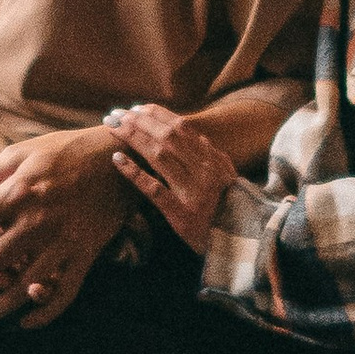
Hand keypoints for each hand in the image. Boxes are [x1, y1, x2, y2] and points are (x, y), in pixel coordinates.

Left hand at [0, 127, 131, 328]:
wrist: (118, 156)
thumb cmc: (63, 150)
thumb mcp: (20, 153)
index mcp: (17, 190)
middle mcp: (37, 218)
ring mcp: (63, 239)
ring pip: (23, 284)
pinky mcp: (85, 254)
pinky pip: (63, 292)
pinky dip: (42, 312)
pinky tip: (24, 322)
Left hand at [109, 103, 238, 255]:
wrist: (241, 245)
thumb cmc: (230, 209)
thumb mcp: (227, 177)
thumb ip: (211, 156)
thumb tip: (196, 135)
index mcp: (213, 160)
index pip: (181, 127)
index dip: (155, 114)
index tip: (134, 108)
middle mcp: (204, 172)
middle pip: (167, 137)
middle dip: (138, 122)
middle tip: (115, 114)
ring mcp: (192, 193)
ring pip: (159, 156)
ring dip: (133, 138)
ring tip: (113, 127)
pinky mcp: (181, 215)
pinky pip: (154, 190)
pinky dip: (134, 173)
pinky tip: (117, 159)